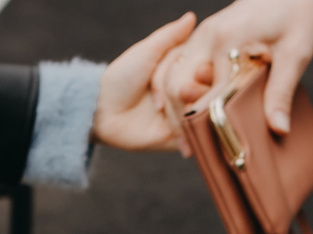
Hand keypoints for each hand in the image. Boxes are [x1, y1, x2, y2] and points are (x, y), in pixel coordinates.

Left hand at [93, 12, 201, 152]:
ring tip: (188, 108)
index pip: (206, 68)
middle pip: (210, 91)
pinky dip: (197, 132)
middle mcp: (187, 92)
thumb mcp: (146, 51)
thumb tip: (191, 16)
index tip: (201, 70)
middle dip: (202, 91)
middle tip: (187, 90)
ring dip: (199, 110)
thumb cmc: (121, 77)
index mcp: (181, 70)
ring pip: (206, 114)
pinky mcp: (179, 138)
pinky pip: (196, 137)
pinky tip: (192, 128)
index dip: (206, 69)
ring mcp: (185, 116)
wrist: (103, 111)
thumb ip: (170, 36)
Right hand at [156, 0, 312, 137]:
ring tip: (186, 139)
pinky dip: (178, 89)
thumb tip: (278, 129)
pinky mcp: (205, 37)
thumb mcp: (296, 53)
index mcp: (226, 40)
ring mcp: (202, 35)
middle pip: (176, 84)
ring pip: (172, 75)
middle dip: (181, 118)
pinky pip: (180, 65)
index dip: (209, 125)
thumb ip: (281, 92)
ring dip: (175, 105)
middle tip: (191, 150)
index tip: (214, 151)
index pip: (207, 93)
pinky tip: (185, 112)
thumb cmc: (299, 15)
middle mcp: (206, 36)